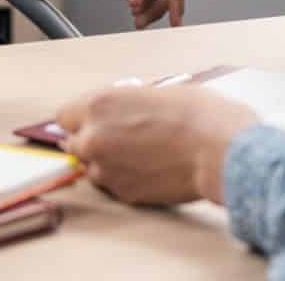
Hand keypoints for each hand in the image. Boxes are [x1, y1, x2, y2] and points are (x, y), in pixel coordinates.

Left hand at [56, 85, 259, 205]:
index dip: (80, 117)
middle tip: (116, 136)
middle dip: (90, 140)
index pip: (65, 115)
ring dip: (106, 162)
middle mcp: (95, 138)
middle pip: (72, 144)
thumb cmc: (199, 115)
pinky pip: (112, 186)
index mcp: (100, 105)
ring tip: (138, 153)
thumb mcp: (158, 90)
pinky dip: (124, 178)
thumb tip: (121, 106)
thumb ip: (127, 101)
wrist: (219, 151)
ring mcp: (107, 170)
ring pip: (91, 168)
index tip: (91, 119)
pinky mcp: (124, 194)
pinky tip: (148, 168)